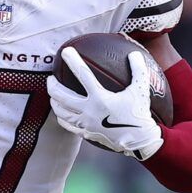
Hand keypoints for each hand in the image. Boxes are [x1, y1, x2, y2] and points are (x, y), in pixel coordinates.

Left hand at [46, 47, 163, 159]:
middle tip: (50, 78)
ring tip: (52, 94)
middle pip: (62, 96)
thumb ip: (138, 70)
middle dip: (52, 85)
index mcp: (100, 98)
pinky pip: (67, 125)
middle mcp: (89, 110)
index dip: (73, 61)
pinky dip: (61, 117)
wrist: (139, 141)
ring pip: (61, 112)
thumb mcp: (141, 89)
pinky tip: (61, 113)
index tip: (65, 51)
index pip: (83, 75)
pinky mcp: (85, 133)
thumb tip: (134, 53)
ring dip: (54, 101)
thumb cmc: (140, 113)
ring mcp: (85, 123)